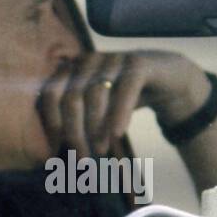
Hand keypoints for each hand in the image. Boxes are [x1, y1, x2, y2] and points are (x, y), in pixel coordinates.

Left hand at [37, 51, 210, 156]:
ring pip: (95, 95)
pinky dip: (118, 114)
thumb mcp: (94, 108)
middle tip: (81, 158)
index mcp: (71, 68)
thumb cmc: (122, 98)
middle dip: (74, 132)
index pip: (50, 95)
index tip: (55, 150)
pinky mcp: (138, 62)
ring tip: (100, 150)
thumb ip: (72, 119)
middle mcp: (88, 59)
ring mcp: (113, 57)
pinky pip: (124, 90)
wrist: (167, 81)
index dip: (51, 124)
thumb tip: (48, 149)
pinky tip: (116, 135)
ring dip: (96, 128)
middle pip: (71, 98)